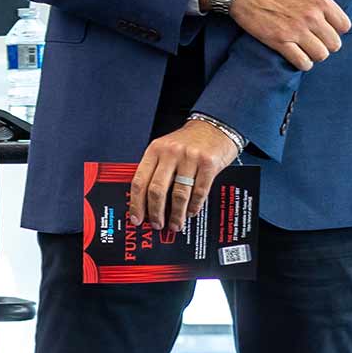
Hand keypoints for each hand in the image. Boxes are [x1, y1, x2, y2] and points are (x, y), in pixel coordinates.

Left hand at [127, 120, 241, 234]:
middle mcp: (170, 153)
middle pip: (157, 190)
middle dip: (155, 212)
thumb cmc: (187, 142)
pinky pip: (199, 191)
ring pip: (179, 194)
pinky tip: (190, 212)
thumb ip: (156, 170)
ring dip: (176, 214)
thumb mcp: (165, 149)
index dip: (136, 203)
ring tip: (175, 225)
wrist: (215, 127)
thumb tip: (146, 202)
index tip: (136, 218)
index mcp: (154, 150)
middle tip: (156, 225)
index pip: (140, 180)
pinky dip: (193, 206)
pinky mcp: (209, 164)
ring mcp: (190, 158)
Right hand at [229, 0, 351, 70]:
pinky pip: (302, 61)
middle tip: (316, 40)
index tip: (327, 26)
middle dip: (326, 43)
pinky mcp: (279, 41)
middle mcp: (311, 17)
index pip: (344, 25)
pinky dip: (302, 63)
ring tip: (308, 49)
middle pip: (334, 43)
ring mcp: (296, 31)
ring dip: (315, 54)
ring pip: (320, 54)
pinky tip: (298, 58)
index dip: (337, 28)